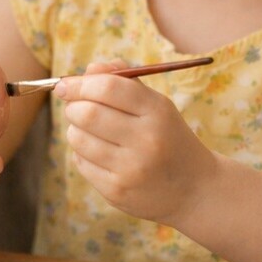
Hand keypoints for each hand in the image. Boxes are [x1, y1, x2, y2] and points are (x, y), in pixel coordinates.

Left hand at [56, 69, 217, 226]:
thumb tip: (88, 69)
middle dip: (73, 106)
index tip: (66, 85)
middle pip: (87, 113)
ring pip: (79, 139)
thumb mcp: (156, 105)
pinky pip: (81, 163)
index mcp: (157, 111)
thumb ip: (124, 82)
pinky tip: (100, 154)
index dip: (80, 83)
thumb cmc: (168, 137)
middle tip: (76, 107)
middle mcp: (146, 140)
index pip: (108, 87)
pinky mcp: (117, 191)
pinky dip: (82, 153)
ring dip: (76, 130)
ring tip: (89, 131)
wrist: (195, 189)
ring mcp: (132, 169)